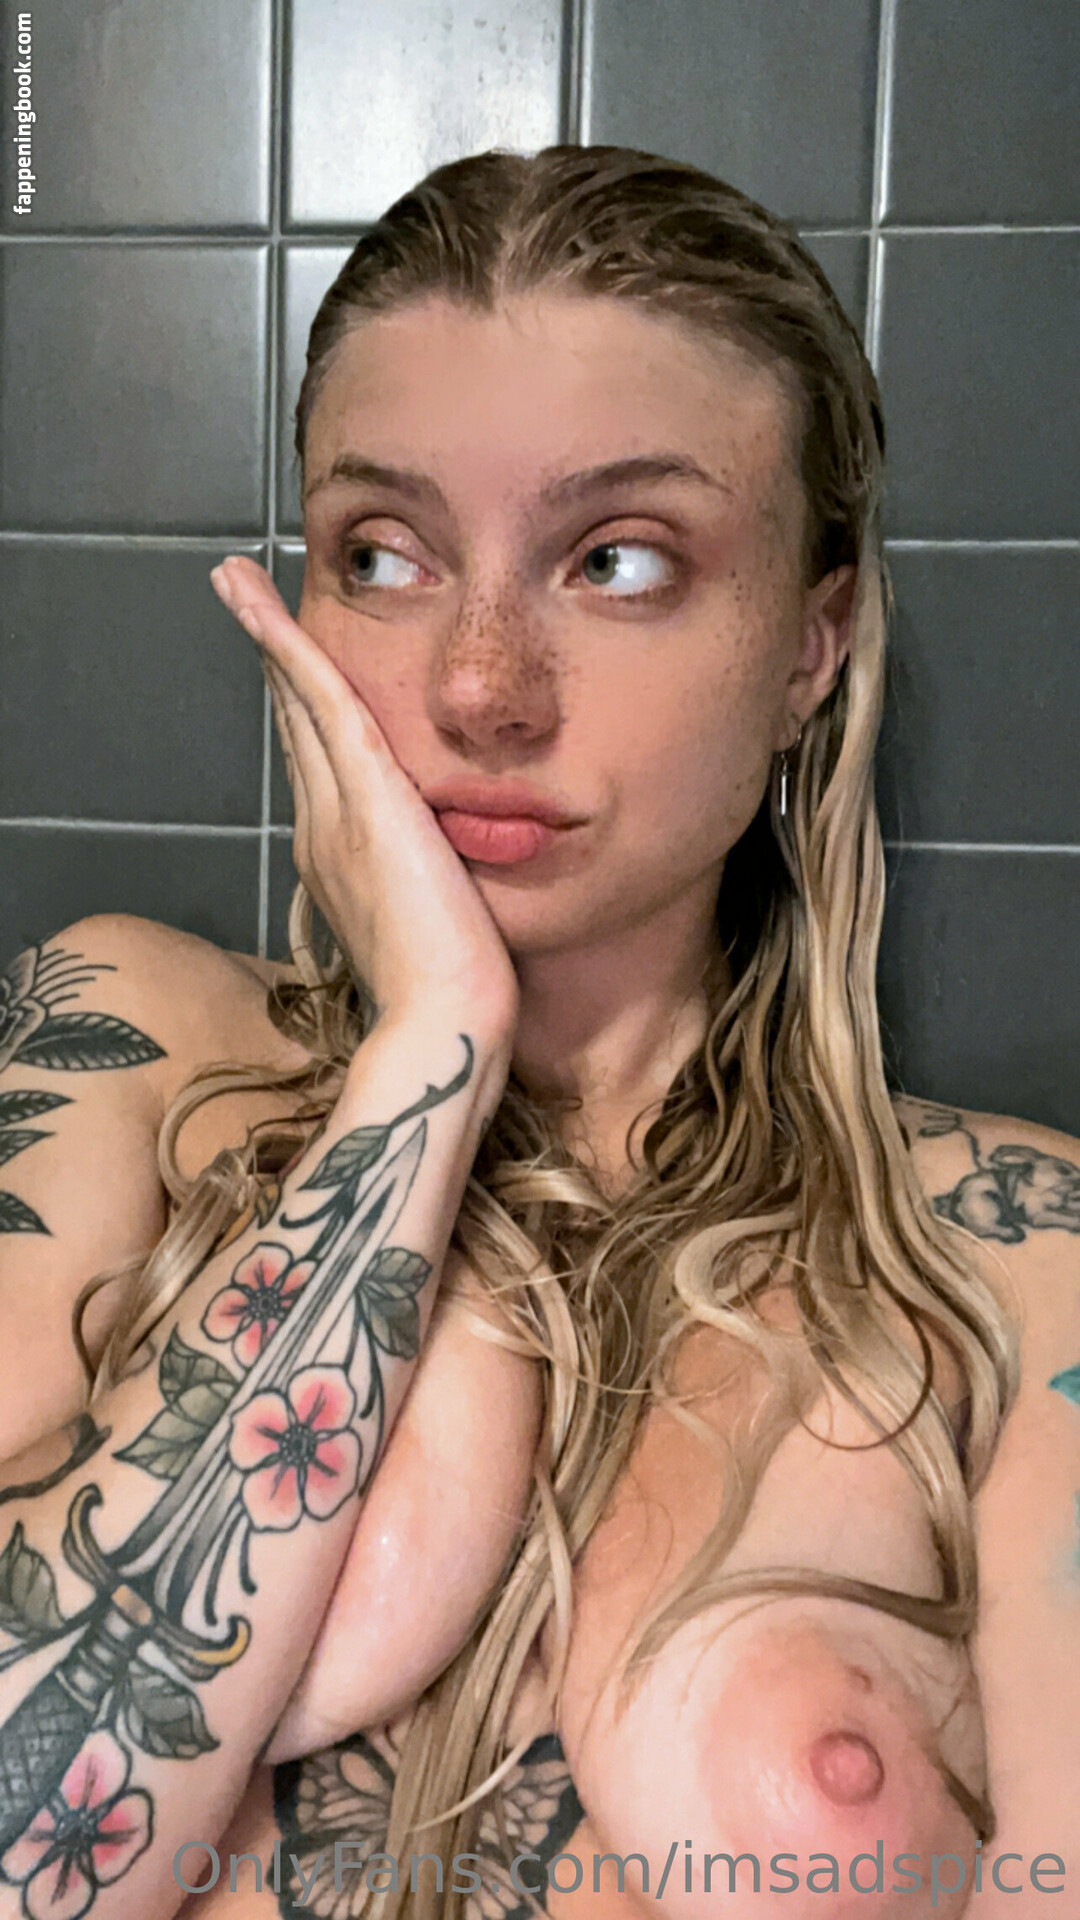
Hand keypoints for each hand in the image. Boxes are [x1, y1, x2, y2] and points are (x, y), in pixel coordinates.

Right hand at [210, 556, 518, 1039]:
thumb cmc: (460, 991)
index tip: (292, 664)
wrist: (446, 1023)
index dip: (302, 707)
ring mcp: (336, 815)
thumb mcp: (445, 919)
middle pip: (296, 723)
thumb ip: (437, 879)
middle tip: (243, 595)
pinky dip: (291, 650)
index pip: (320, 762)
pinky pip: (320, 704)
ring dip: (268, 636)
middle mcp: (325, 829)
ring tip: (238, 581)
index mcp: (343, 857)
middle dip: (273, 658)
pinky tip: (268, 607)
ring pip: (299, 704)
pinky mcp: (364, 801)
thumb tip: (452, 861)